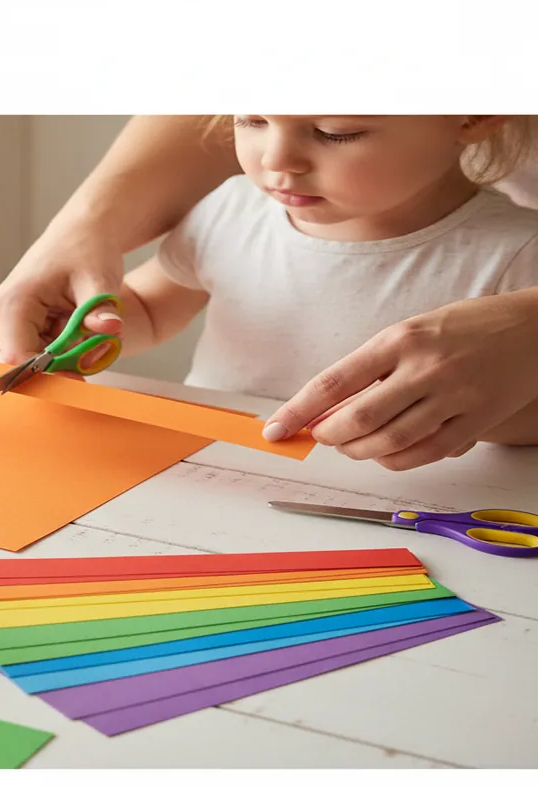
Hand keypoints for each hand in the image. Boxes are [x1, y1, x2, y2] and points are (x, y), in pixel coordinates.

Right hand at [0, 217, 125, 369]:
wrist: (83, 233)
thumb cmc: (87, 249)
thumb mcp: (99, 279)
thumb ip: (101, 308)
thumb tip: (110, 328)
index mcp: (13, 302)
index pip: (19, 358)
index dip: (49, 374)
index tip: (81, 377)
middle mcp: (0, 314)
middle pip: (28, 363)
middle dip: (64, 364)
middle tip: (97, 350)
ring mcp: (5, 321)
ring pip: (36, 360)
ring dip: (66, 356)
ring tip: (90, 331)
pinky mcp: (15, 325)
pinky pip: (39, 351)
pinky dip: (63, 348)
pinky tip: (78, 328)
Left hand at [262, 291, 537, 469]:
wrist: (533, 327)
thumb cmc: (462, 328)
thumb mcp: (410, 332)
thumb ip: (371, 369)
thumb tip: (326, 410)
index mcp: (399, 340)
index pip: (333, 383)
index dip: (298, 411)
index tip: (276, 429)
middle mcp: (425, 368)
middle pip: (358, 420)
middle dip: (329, 436)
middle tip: (321, 435)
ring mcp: (454, 397)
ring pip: (389, 443)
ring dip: (358, 451)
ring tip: (351, 444)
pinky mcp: (476, 421)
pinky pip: (424, 454)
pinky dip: (394, 460)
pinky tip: (385, 453)